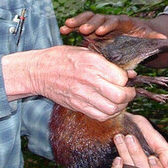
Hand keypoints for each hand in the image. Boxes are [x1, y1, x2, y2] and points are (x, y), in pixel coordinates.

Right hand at [2, 45, 134, 121]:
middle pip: (120, 96)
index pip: (121, 77)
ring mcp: (82, 95)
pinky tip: (109, 106)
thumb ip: (107, 63)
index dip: (127, 79)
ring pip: (112, 109)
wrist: (39, 71)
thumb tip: (129, 74)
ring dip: (121, 106)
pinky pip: (100, 116)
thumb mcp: (85, 51)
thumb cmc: (62, 58)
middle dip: (129, 95)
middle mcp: (89, 80)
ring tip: (120, 100)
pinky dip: (109, 114)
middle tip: (129, 91)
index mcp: (92, 63)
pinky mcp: (77, 106)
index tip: (127, 78)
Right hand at [62, 12, 167, 67]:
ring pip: (86, 19)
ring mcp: (98, 24)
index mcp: (121, 22)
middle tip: (82, 29)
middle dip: (90, 23)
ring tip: (67, 26)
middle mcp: (108, 20)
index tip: (102, 31)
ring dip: (77, 21)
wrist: (133, 34)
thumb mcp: (148, 37)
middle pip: (98, 18)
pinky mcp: (90, 29)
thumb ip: (155, 38)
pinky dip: (71, 27)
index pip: (113, 21)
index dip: (107, 25)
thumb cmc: (141, 36)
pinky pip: (79, 26)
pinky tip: (63, 29)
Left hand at [110, 113, 167, 167]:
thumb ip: (166, 151)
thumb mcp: (155, 135)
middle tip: (130, 137)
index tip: (151, 157)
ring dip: (125, 153)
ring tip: (120, 138)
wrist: (122, 121)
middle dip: (137, 153)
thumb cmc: (140, 129)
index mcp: (158, 162)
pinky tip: (117, 159)